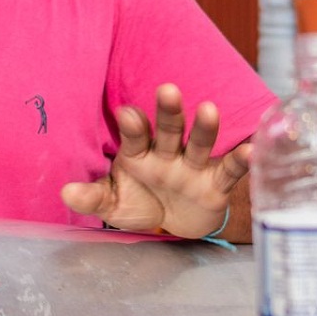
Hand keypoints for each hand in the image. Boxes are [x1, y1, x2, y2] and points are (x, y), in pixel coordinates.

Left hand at [61, 83, 250, 236]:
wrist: (175, 225)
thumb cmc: (141, 204)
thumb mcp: (115, 204)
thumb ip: (93, 197)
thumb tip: (65, 192)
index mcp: (139, 154)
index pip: (135, 136)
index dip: (132, 125)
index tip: (127, 114)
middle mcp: (167, 153)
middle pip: (168, 129)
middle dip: (169, 111)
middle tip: (167, 90)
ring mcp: (193, 166)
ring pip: (199, 143)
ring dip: (204, 128)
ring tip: (209, 109)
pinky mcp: (216, 184)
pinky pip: (229, 170)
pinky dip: (241, 161)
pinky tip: (251, 150)